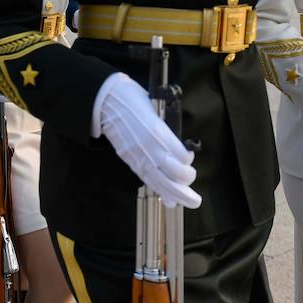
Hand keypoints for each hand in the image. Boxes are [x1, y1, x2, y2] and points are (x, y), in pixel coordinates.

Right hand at [95, 73, 198, 208]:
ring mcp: (138, 157)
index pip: (181, 155)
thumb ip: (168, 129)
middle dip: (186, 188)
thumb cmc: (133, 100)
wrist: (106, 102)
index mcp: (158, 132)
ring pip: (161, 182)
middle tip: (196, 198)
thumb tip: (180, 147)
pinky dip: (160, 192)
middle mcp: (149, 148)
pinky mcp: (130, 161)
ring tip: (190, 202)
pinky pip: (148, 180)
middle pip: (173, 175)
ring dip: (177, 195)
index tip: (189, 158)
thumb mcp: (156, 108)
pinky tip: (170, 200)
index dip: (188, 160)